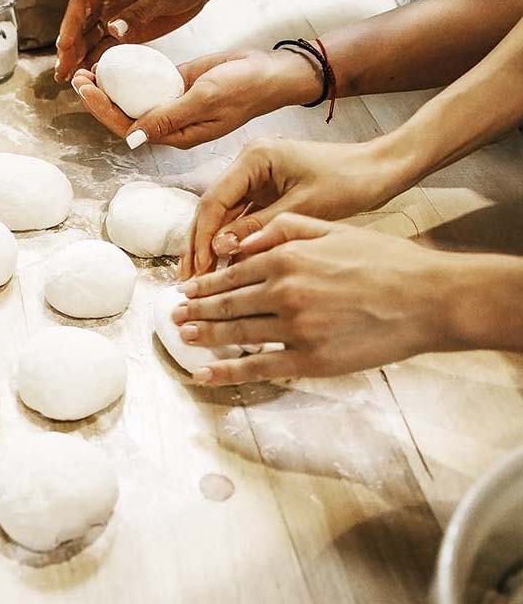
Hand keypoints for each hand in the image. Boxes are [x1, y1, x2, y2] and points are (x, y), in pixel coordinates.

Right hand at [55, 0, 215, 81]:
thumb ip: (138, 12)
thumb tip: (113, 29)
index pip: (81, 4)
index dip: (69, 25)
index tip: (65, 46)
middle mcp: (108, 1)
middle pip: (79, 24)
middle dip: (68, 48)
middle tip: (62, 71)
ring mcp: (116, 17)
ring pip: (89, 39)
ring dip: (78, 57)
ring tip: (69, 78)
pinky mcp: (127, 31)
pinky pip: (106, 47)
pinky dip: (96, 60)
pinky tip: (90, 75)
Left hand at [70, 47, 321, 148]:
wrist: (270, 72)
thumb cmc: (245, 89)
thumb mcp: (206, 100)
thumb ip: (170, 117)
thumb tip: (132, 137)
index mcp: (174, 134)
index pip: (128, 127)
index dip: (103, 111)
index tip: (85, 90)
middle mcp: (169, 123)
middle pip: (123, 115)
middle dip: (98, 99)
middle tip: (77, 76)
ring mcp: (172, 104)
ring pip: (131, 99)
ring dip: (108, 87)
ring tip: (86, 69)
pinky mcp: (176, 85)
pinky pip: (146, 82)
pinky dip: (128, 74)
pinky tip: (111, 61)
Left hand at [170, 215, 456, 383]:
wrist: (429, 298)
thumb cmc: (385, 261)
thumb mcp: (333, 229)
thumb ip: (284, 230)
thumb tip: (241, 238)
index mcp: (287, 259)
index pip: (232, 273)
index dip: (204, 284)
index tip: (185, 290)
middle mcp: (285, 292)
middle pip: (227, 303)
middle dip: (196, 310)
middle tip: (173, 314)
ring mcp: (295, 328)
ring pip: (236, 332)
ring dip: (204, 335)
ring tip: (183, 336)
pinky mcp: (309, 359)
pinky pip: (257, 366)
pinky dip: (225, 371)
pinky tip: (203, 374)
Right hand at [180, 137, 403, 277]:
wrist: (379, 170)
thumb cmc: (348, 182)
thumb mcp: (301, 209)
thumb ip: (257, 229)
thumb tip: (218, 249)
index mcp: (254, 158)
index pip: (213, 202)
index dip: (201, 238)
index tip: (196, 269)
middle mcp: (248, 164)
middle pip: (212, 209)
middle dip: (199, 246)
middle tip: (189, 280)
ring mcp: (255, 178)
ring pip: (223, 217)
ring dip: (212, 247)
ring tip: (201, 280)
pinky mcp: (265, 191)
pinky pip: (240, 220)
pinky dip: (233, 243)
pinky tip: (225, 268)